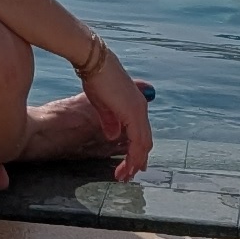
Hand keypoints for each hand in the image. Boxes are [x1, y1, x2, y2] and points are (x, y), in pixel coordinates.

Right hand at [76, 43, 153, 182]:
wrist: (94, 62)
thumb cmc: (96, 78)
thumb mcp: (102, 105)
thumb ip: (110, 121)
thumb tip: (114, 136)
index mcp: (135, 106)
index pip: (141, 134)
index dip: (137, 151)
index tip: (132, 166)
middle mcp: (141, 109)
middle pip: (145, 142)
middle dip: (137, 161)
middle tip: (128, 176)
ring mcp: (139, 111)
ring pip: (143, 144)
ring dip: (135, 162)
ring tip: (126, 175)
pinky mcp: (133, 113)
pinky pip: (138, 140)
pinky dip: (134, 155)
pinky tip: (129, 164)